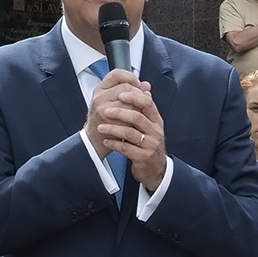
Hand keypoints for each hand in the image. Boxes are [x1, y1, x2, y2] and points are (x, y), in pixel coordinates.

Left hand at [87, 74, 168, 191]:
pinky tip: (105, 140)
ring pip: (130, 133)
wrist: (156, 169)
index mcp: (156, 120)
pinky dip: (114, 144)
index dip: (134, 97)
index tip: (120, 94)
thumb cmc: (149, 144)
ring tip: (100, 127)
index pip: (147, 103)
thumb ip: (144, 108)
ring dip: (113, 129)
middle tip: (105, 111)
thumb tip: (143, 86)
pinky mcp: (143, 157)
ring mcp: (150, 145)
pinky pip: (126, 148)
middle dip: (119, 112)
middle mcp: (155, 131)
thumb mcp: (150, 125)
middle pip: (137, 117)